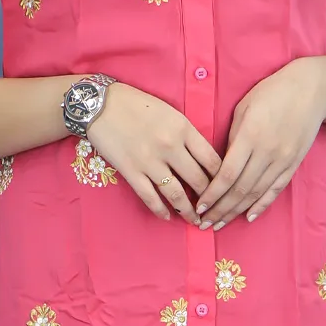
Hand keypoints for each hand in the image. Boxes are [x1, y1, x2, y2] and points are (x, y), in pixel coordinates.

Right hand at [85, 80, 225, 222]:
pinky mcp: (131, 171)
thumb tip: (203, 159)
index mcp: (184, 128)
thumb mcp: (170, 112)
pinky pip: (150, 197)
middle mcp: (170, 146)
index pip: (213, 160)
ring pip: (177, 194)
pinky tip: (167, 217)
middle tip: (214, 210)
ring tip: (195, 220)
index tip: (225, 189)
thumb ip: (187, 134)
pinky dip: (161, 210)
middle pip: (199, 180)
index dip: (223, 179)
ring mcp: (150, 161)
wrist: (100, 104)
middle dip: (210, 199)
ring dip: (188, 211)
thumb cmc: (137, 104)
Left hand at [194, 58, 325, 229]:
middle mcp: (268, 152)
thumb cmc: (271, 93)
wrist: (311, 90)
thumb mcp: (244, 108)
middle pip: (240, 189)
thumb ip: (232, 138)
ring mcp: (283, 160)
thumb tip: (220, 165)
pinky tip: (248, 217)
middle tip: (204, 223)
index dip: (212, 194)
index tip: (198, 206)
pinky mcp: (294, 164)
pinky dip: (261, 205)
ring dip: (236, 211)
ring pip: (256, 193)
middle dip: (220, 209)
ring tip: (220, 224)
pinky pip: (275, 189)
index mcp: (251, 136)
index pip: (227, 174)